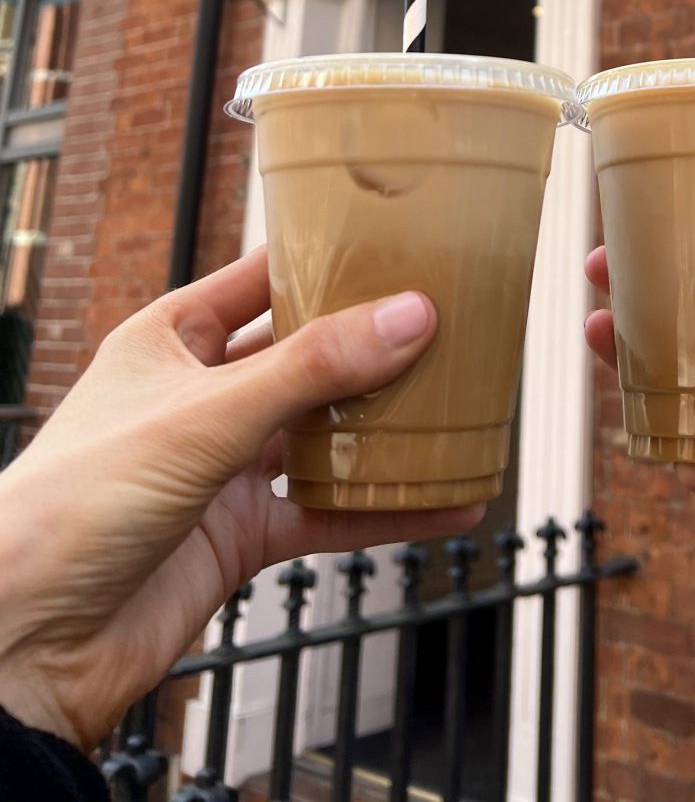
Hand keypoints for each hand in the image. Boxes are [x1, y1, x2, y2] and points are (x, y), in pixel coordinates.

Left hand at [0, 247, 480, 749]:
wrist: (25, 643)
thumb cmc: (70, 506)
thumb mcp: (202, 417)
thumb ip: (310, 369)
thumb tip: (408, 316)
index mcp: (172, 339)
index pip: (263, 277)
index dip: (327, 257)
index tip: (401, 239)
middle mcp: (203, 395)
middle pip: (307, 355)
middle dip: (374, 343)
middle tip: (452, 322)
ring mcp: (224, 466)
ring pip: (326, 434)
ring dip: (388, 427)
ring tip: (463, 406)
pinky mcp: (241, 534)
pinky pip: (330, 514)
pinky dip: (387, 510)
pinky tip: (446, 504)